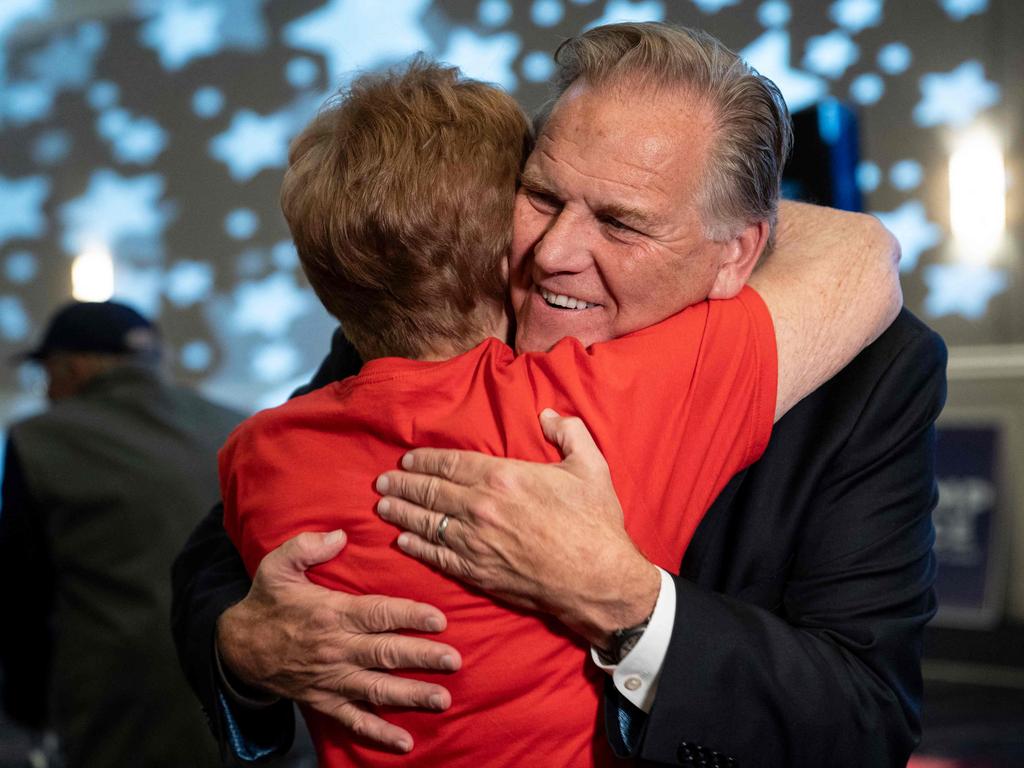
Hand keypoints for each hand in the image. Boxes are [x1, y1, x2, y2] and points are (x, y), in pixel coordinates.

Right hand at [216, 530, 461, 752]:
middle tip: (454, 660)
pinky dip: (378, 733)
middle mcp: (335, 649)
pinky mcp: (324, 701)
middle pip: (385, 654)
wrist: (237, 648)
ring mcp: (331, 679)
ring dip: (412, 695)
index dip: (409, 616)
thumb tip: (340, 534)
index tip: (439, 619)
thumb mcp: (277, 565)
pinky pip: (353, 721)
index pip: (377, 614)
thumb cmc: (267, 602)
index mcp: (330, 613)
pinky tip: (404, 742)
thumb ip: (307, 546)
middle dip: (422, 657)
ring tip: (442, 699)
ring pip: (377, 689)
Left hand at [375, 409, 659, 647]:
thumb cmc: (594, 523)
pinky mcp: (478, 572)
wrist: (597, 578)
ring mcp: (475, 542)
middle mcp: (480, 508)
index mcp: (503, 477)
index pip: (450, 464)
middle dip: (403, 485)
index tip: (406, 460)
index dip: (424, 461)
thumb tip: (548, 415)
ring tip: (383, 507)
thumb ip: (569, 433)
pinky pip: (437, 556)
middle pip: (430, 491)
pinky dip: (416, 547)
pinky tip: (403, 541)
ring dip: (402, 513)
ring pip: (427, 523)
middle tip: (382, 481)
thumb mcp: (590, 466)